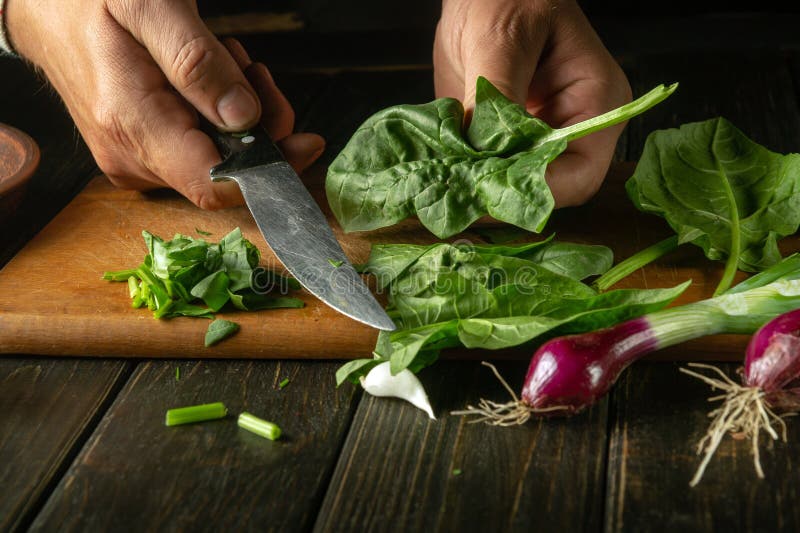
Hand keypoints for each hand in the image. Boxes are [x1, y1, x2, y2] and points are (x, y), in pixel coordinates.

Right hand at [6, 0, 324, 208]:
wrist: (44, 7)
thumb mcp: (148, 7)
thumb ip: (197, 63)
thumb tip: (244, 118)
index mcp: (133, 124)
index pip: (214, 181)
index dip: (270, 171)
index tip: (308, 142)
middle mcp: (132, 158)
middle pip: (226, 169)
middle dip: (259, 124)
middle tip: (253, 70)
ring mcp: (134, 160)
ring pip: (217, 157)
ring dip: (239, 114)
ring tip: (224, 61)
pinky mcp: (140, 153)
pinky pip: (198, 148)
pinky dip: (217, 117)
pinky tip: (207, 79)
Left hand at [434, 0, 630, 206]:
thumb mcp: (501, 39)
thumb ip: (495, 95)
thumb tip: (481, 152)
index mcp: (596, 100)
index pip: (579, 172)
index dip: (537, 191)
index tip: (489, 192)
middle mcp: (574, 127)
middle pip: (550, 190)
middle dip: (505, 197)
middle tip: (459, 198)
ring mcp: (539, 138)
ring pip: (518, 189)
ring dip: (481, 194)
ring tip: (446, 189)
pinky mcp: (507, 143)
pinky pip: (491, 174)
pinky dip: (467, 180)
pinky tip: (443, 176)